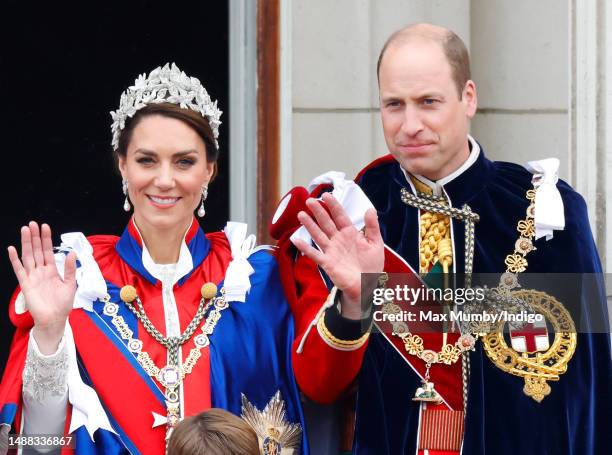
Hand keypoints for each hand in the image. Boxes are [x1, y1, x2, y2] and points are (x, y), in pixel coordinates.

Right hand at [7, 222, 75, 353]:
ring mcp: (32, 276)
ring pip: (28, 256)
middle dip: (35, 237)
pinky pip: (19, 270)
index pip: (48, 251)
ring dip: (26, 243)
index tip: (45, 226)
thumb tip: (72, 253)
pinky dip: (15, 259)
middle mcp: (41, 271)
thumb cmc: (63, 304)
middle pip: (37, 250)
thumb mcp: (70, 284)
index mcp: (52, 270)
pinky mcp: (26, 284)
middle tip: (32, 223)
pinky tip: (12, 249)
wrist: (55, 319)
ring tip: (25, 230)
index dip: (46, 239)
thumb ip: (69, 269)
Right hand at [293, 193, 383, 319]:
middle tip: (310, 200)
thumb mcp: (375, 243)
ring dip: (310, 225)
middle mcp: (338, 239)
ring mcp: (331, 250)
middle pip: (326, 222)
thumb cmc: (372, 265)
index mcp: (350, 233)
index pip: (340, 216)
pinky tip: (296, 240)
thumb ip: (372, 226)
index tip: (326, 195)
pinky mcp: (327, 263)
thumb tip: (370, 209)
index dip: (333, 205)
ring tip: (301, 214)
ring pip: (318, 235)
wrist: (368, 285)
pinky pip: (314, 254)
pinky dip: (305, 248)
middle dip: (318, 211)